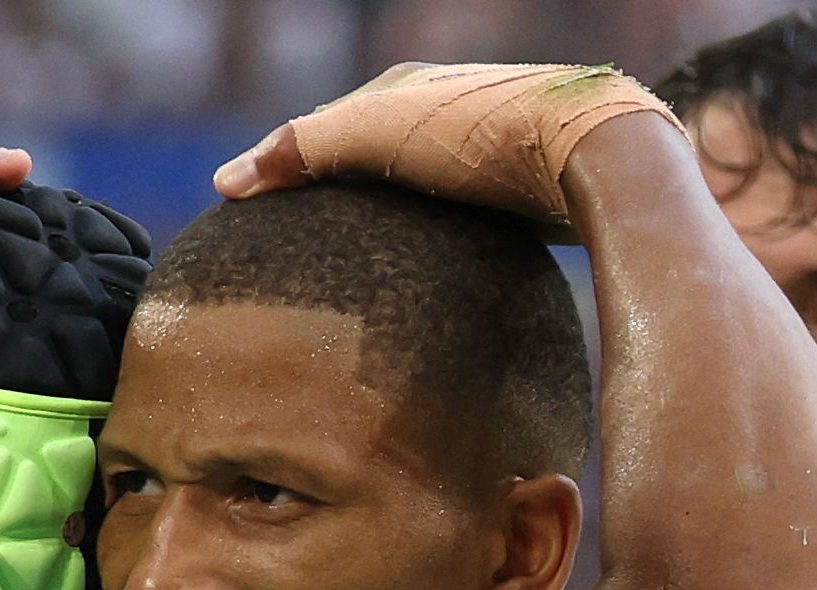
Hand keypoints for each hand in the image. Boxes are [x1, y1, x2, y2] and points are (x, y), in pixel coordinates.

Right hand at [213, 62, 669, 230]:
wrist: (591, 153)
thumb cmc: (479, 135)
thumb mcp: (375, 132)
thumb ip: (301, 151)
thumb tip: (224, 183)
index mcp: (407, 86)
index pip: (327, 125)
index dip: (287, 163)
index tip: (253, 210)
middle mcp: (446, 108)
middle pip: (371, 155)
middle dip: (336, 191)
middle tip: (296, 245)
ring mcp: (485, 149)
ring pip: (416, 189)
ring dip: (384, 220)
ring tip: (352, 267)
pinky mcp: (519, 192)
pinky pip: (455, 219)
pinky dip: (427, 241)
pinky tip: (422, 275)